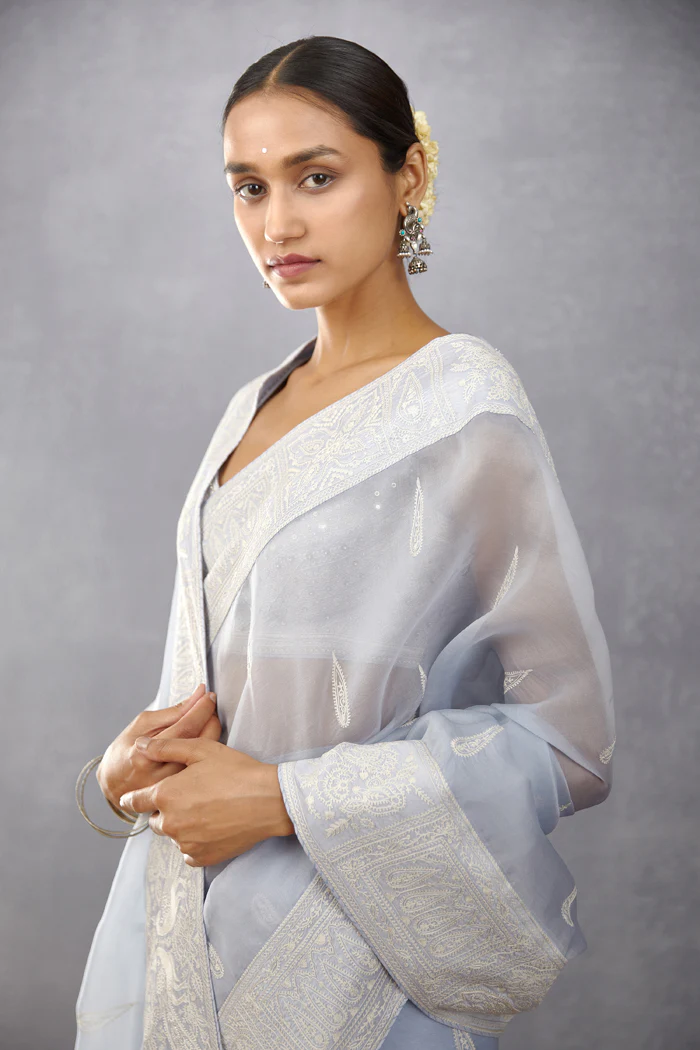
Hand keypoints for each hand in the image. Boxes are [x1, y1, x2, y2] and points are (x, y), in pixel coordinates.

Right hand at [96, 684, 221, 813]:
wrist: (114, 784)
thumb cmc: (125, 751)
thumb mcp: (141, 725)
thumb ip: (172, 713)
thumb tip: (197, 697)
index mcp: (145, 754)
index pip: (184, 727)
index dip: (201, 709)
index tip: (208, 695)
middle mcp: (159, 774)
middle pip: (199, 744)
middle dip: (211, 720)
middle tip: (210, 707)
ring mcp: (171, 787)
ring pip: (204, 758)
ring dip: (212, 734)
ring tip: (208, 722)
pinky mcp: (178, 794)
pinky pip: (201, 769)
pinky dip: (206, 751)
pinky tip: (204, 741)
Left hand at [118, 736, 294, 866]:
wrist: (268, 800)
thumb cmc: (236, 771)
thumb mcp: (201, 750)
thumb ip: (166, 747)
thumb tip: (140, 746)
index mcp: (166, 795)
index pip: (135, 801)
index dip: (136, 797)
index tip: (137, 797)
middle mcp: (170, 823)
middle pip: (155, 819)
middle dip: (165, 809)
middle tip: (188, 797)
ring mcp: (185, 843)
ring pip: (172, 835)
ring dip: (180, 825)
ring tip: (204, 810)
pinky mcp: (201, 857)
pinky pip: (187, 852)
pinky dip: (194, 842)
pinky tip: (211, 827)